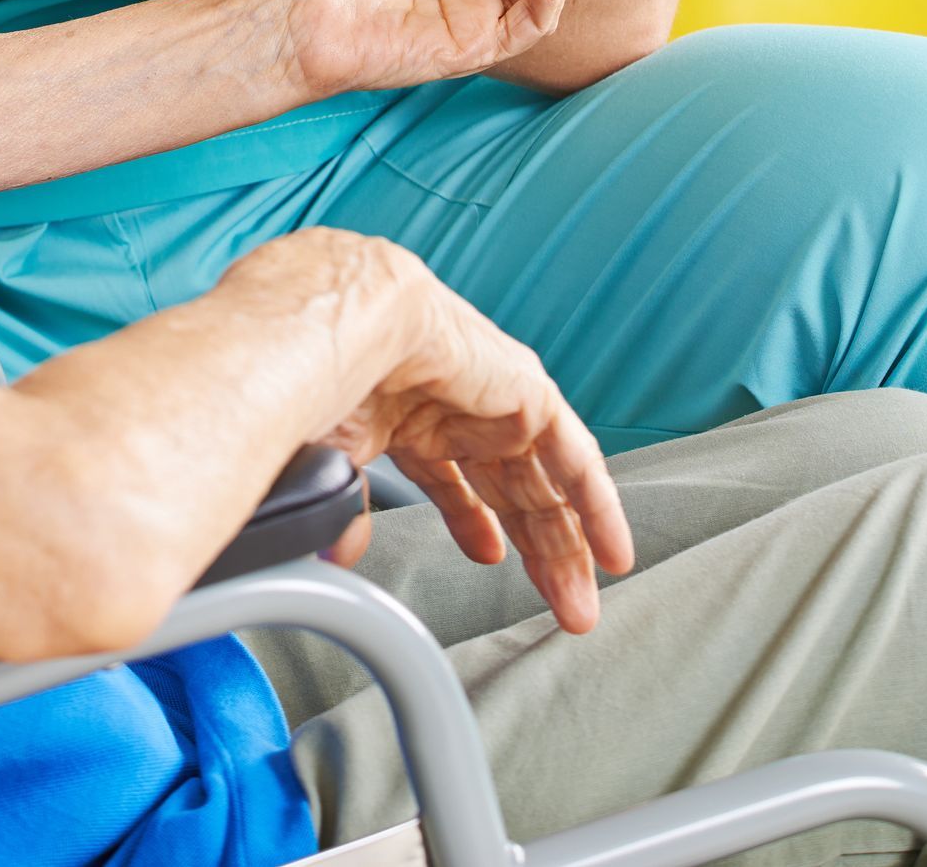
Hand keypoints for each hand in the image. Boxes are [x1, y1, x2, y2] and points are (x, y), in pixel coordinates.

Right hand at [321, 249, 633, 632]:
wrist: (346, 319)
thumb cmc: (315, 372)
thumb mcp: (328, 457)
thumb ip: (344, 508)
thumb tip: (341, 552)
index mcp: (403, 410)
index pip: (451, 472)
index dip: (471, 518)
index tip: (489, 558)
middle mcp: (453, 401)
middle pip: (507, 484)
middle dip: (534, 548)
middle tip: (558, 607)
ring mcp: (490, 396)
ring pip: (541, 478)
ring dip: (564, 541)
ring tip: (580, 603)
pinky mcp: (526, 393)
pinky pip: (574, 455)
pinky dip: (597, 504)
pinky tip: (611, 550)